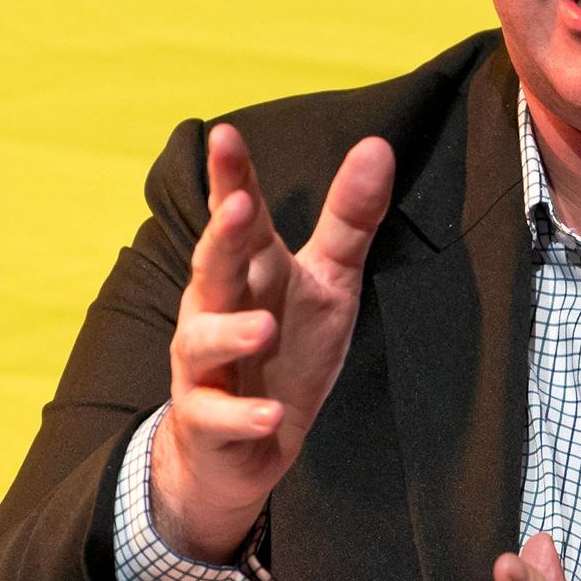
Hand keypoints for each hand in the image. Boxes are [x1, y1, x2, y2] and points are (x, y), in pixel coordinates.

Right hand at [149, 122, 394, 562]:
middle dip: (221, 238)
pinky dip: (242, 415)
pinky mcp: (208, 421)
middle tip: (239, 207)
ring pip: (202, 342)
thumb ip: (349, 220)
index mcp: (247, 270)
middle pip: (213, 268)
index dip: (231, 177)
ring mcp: (204, 366)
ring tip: (264, 328)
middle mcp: (214, 309)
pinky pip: (218, 416)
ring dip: (231, 333)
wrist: (239, 446)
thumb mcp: (329, 282)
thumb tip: (378, 146)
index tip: (225, 134)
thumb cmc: (285, 346)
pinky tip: (269, 414)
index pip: (238, 216)